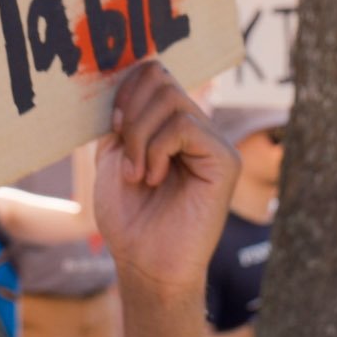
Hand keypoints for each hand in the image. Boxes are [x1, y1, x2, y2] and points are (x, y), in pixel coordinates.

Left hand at [94, 62, 237, 305]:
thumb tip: (128, 77)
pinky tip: (153, 177)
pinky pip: (184, 126)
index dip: (126, 89)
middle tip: (123, 155)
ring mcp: (212, 142)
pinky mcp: (225, 160)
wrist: (143, 262)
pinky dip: (157, 149)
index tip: (112, 126)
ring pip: (170, 100)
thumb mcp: (113, 155)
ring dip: (139, 136)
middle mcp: (196, 127)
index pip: (154, 73)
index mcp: (170, 124)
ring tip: (136, 173)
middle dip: (130, 112)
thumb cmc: (128, 217)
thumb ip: (123, 118)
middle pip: (160, 79)